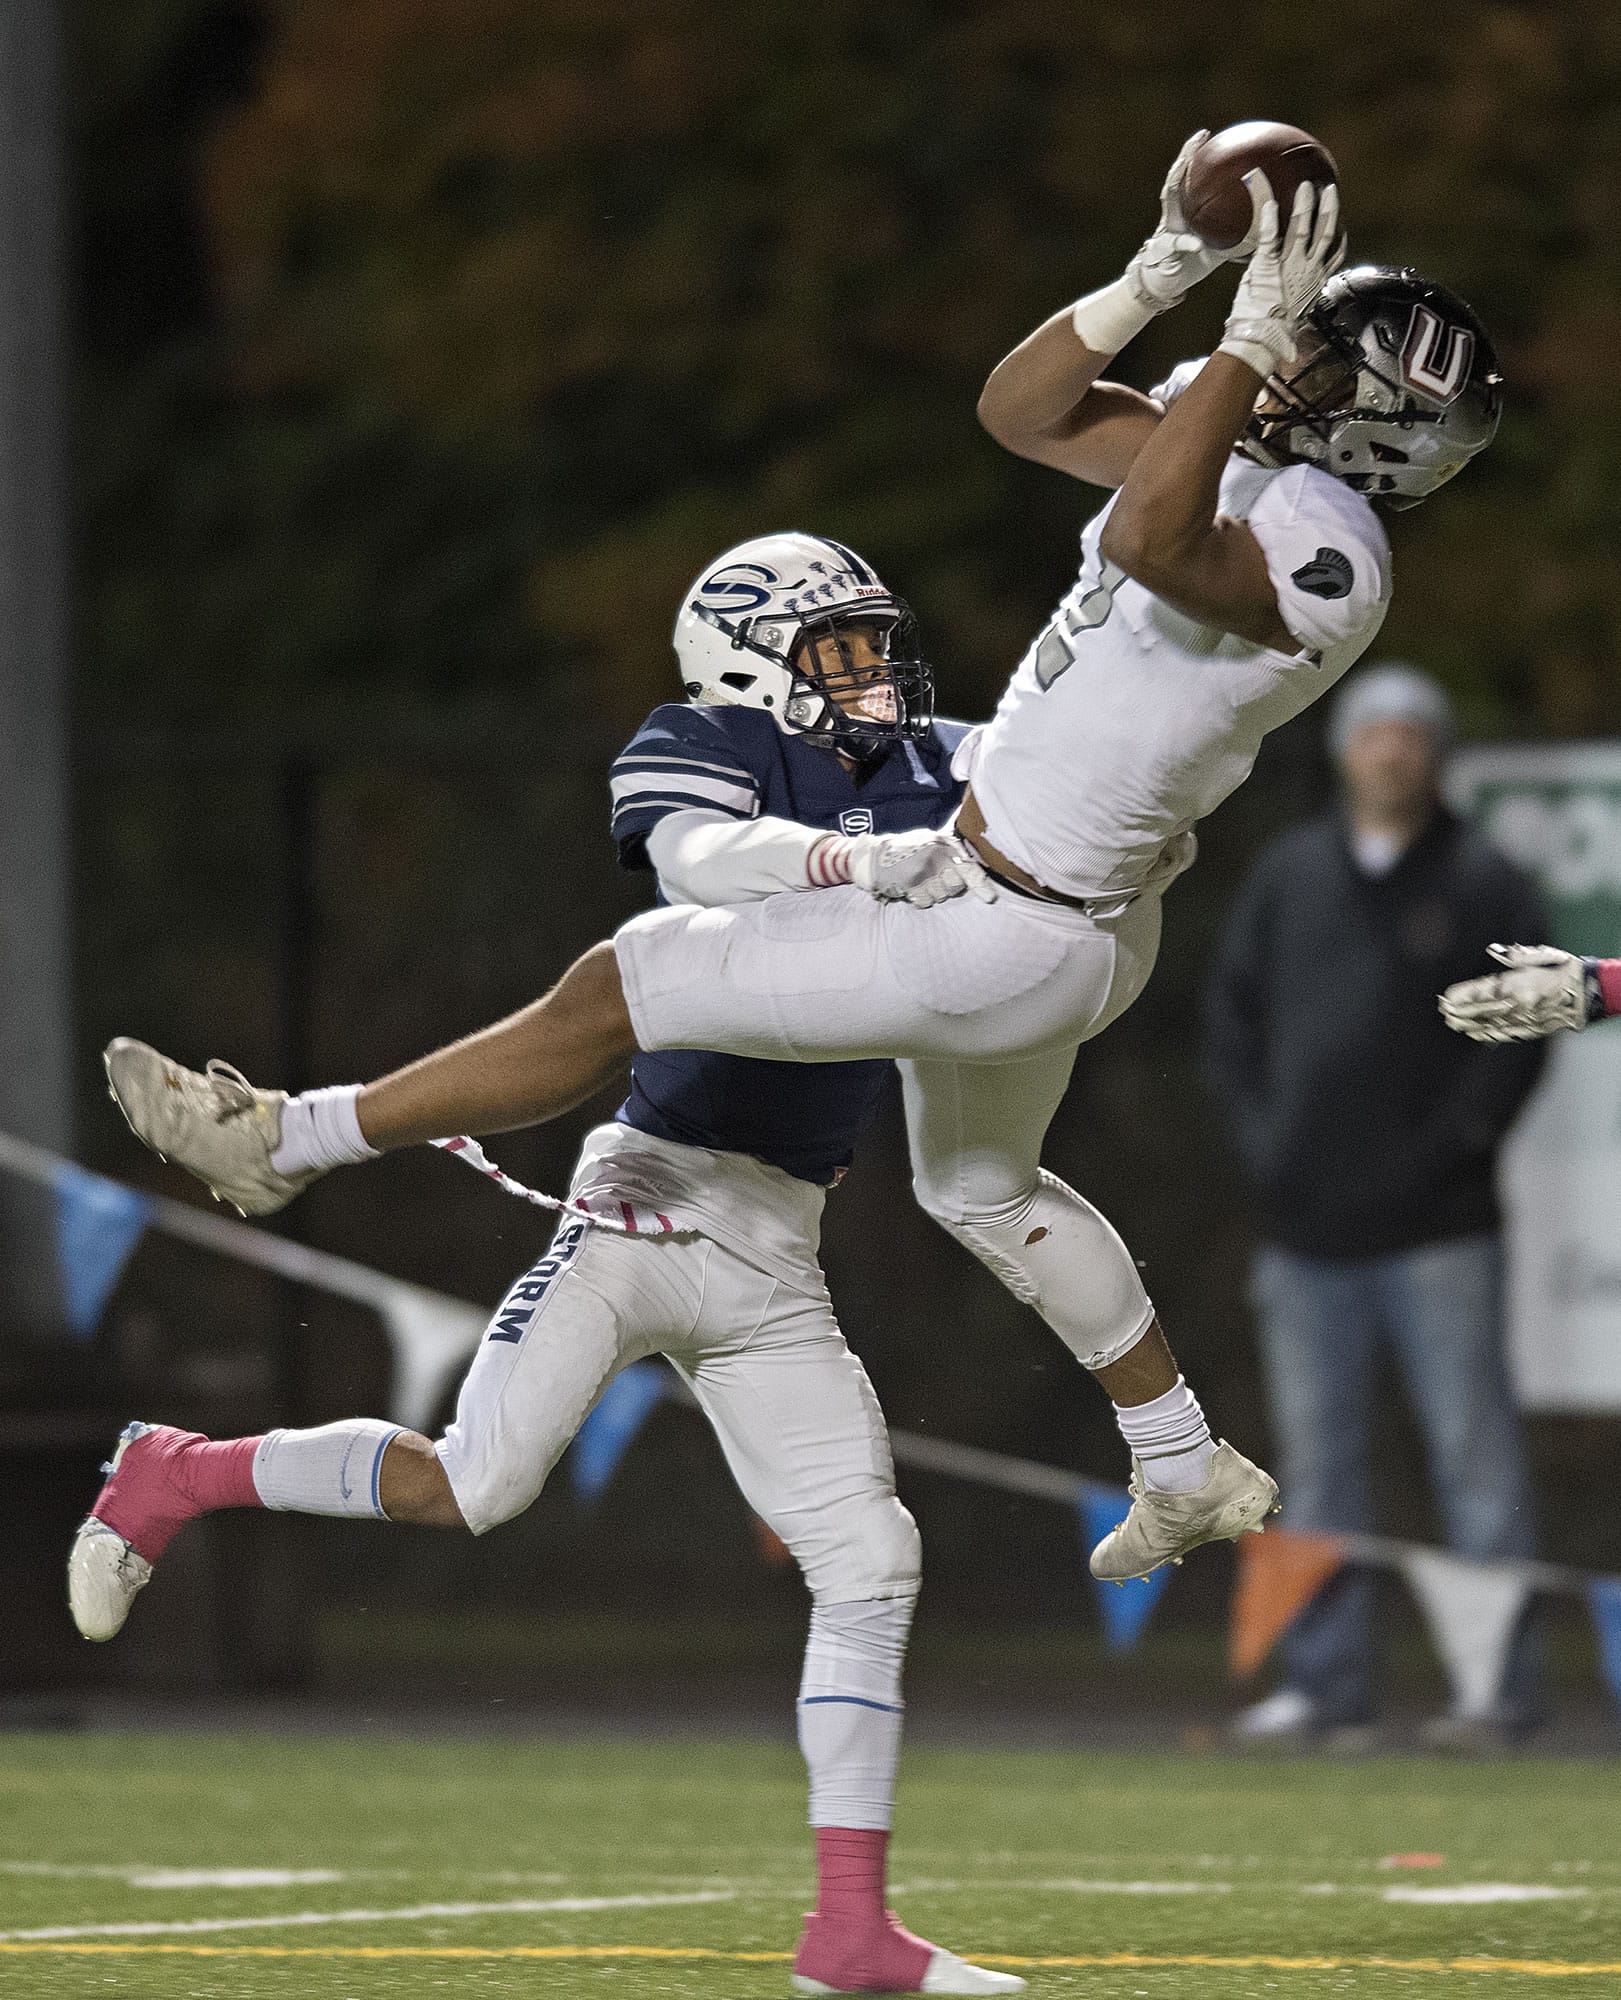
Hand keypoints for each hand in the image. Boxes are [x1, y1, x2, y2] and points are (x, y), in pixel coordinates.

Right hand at [845, 828, 997, 907]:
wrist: (874, 856)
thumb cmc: (905, 849)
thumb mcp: (928, 839)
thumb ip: (950, 849)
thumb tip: (973, 864)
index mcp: (944, 843)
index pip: (969, 867)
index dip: (980, 884)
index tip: (989, 898)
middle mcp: (936, 854)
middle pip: (956, 887)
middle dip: (947, 888)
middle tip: (933, 878)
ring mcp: (924, 869)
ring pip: (941, 896)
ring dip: (932, 893)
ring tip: (919, 881)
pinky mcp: (911, 882)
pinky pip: (925, 901)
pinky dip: (919, 898)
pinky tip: (911, 887)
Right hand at [1124, 131, 1234, 310]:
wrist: (1165, 283)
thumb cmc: (1192, 261)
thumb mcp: (1219, 244)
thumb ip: (1236, 232)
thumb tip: (1268, 225)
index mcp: (1187, 210)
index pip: (1193, 177)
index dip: (1199, 155)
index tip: (1209, 134)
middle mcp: (1174, 213)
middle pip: (1177, 178)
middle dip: (1186, 155)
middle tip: (1200, 136)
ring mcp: (1166, 227)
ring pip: (1169, 199)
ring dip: (1175, 181)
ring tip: (1182, 168)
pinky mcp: (1163, 250)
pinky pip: (1176, 244)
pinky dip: (1185, 243)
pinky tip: (1195, 243)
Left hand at [1217, 174, 1344, 379]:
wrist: (1260, 339)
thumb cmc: (1274, 330)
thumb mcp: (1293, 311)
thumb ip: (1297, 297)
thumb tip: (1297, 300)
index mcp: (1314, 281)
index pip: (1331, 254)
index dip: (1337, 236)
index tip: (1340, 222)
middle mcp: (1306, 270)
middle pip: (1324, 233)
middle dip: (1328, 209)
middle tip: (1329, 189)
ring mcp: (1288, 266)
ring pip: (1303, 229)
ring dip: (1305, 206)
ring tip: (1307, 187)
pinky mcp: (1267, 264)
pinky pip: (1270, 237)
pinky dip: (1269, 220)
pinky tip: (1269, 204)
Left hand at [1438, 943, 1598, 1042]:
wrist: (1589, 991)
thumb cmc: (1563, 969)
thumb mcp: (1541, 956)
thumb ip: (1515, 956)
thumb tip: (1493, 950)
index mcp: (1520, 984)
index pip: (1485, 991)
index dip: (1464, 996)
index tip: (1446, 997)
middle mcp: (1520, 1004)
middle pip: (1483, 1010)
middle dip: (1461, 1011)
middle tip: (1443, 1010)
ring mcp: (1526, 1019)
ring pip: (1491, 1024)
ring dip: (1470, 1024)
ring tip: (1452, 1023)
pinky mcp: (1533, 1029)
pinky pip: (1506, 1034)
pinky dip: (1488, 1035)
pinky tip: (1475, 1034)